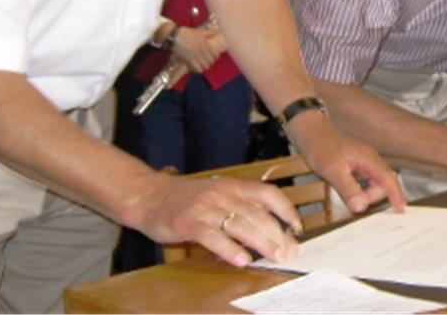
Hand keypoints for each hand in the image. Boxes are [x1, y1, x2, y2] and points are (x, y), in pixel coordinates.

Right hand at [131, 170, 301, 267]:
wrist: (149, 195)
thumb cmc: (186, 199)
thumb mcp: (217, 194)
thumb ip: (240, 205)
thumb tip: (268, 228)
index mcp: (232, 185)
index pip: (268, 193)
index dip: (286, 210)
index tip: (298, 228)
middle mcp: (222, 193)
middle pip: (258, 213)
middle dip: (278, 234)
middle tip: (290, 251)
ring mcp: (206, 207)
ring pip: (241, 224)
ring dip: (262, 243)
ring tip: (276, 257)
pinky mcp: (189, 223)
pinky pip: (214, 237)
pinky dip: (230, 249)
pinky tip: (242, 260)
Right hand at [171, 26, 224, 72]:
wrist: (175, 36)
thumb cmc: (187, 33)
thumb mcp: (199, 32)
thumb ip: (208, 33)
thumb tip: (216, 32)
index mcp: (205, 44)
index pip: (215, 54)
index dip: (216, 58)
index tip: (214, 58)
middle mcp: (202, 51)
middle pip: (210, 61)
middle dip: (210, 63)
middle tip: (208, 62)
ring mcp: (196, 56)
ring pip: (205, 66)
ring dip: (205, 66)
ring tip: (203, 66)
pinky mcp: (189, 60)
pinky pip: (197, 68)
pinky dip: (199, 69)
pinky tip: (197, 67)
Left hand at [286, 110, 405, 214]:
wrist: (309, 131)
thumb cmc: (320, 147)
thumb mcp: (332, 171)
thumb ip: (348, 189)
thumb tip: (362, 207)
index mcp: (368, 159)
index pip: (389, 179)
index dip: (397, 195)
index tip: (401, 210)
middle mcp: (369, 159)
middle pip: (382, 183)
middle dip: (372, 197)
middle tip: (354, 204)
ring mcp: (363, 160)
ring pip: (373, 182)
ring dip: (366, 194)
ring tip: (349, 198)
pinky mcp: (356, 162)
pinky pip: (365, 179)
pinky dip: (361, 189)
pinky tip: (349, 192)